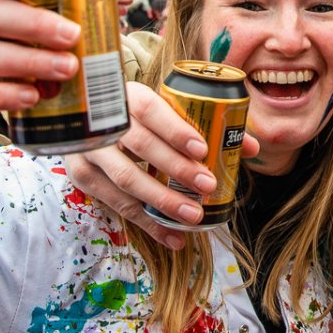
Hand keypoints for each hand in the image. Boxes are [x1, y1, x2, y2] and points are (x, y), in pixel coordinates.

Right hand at [64, 82, 259, 248]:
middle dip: (176, 168)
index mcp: (128, 96)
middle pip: (141, 145)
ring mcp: (89, 150)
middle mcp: (103, 122)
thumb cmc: (141, 116)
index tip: (203, 149)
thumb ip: (207, 125)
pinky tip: (174, 237)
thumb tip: (250, 147)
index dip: (176, 130)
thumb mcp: (166, 110)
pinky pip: (117, 205)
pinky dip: (148, 224)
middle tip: (207, 185)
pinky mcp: (83, 177)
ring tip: (193, 215)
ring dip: (162, 200)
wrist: (88, 120)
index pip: (151, 110)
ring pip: (126, 178)